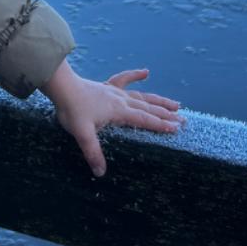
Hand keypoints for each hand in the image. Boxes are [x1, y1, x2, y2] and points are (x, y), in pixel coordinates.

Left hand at [41, 59, 184, 177]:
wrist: (62, 87)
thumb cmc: (72, 109)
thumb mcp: (82, 134)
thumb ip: (93, 152)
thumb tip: (101, 173)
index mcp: (119, 111)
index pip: (145, 119)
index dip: (161, 124)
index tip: (177, 129)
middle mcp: (121, 100)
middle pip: (149, 107)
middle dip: (166, 115)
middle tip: (184, 120)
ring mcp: (115, 91)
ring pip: (142, 96)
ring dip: (159, 100)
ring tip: (175, 103)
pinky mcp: (107, 86)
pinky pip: (124, 79)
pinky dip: (135, 75)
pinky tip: (146, 72)